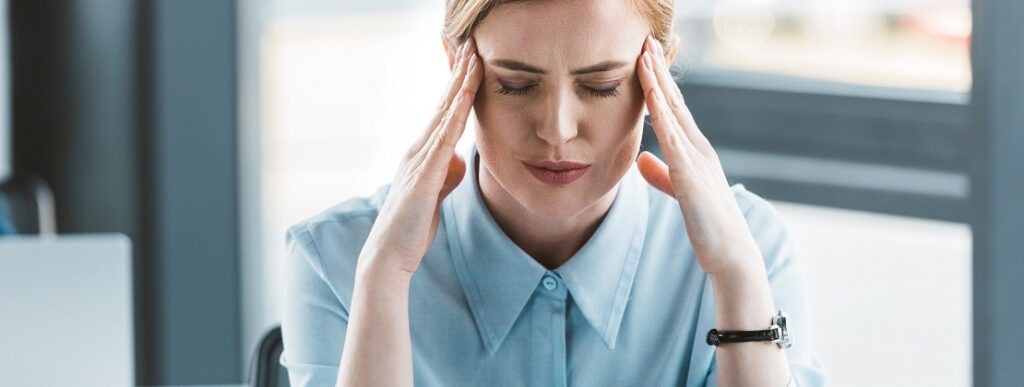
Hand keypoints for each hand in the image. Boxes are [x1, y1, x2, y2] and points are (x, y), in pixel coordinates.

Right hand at [358, 38, 481, 277]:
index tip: (471, 62)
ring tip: (473, 58)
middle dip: (458, 74)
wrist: (388, 255)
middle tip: (471, 44)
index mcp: (422, 155)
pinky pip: (443, 140)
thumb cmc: (411, 228)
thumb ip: (445, 175)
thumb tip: (457, 160)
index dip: (458, 86)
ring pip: (444, 115)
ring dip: (459, 86)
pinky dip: (455, 116)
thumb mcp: (435, 195)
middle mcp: (417, 150)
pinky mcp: (423, 176)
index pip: (444, 113)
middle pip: (443, 104)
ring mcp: (419, 161)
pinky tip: (465, 98)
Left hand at [634, 35, 763, 276]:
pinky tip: (651, 94)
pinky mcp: (691, 176)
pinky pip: (672, 139)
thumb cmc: (707, 225)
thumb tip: (640, 158)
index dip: (659, 81)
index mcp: (694, 150)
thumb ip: (660, 174)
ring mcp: (697, 159)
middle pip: (674, 100)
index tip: (645, 55)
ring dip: (658, 82)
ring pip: (673, 112)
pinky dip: (661, 114)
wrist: (731, 254)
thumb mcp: (678, 192)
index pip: (673, 108)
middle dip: (658, 70)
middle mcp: (698, 148)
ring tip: (644, 54)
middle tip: (645, 39)